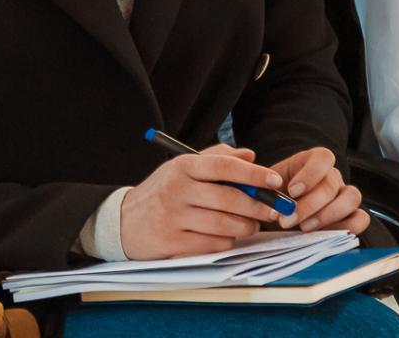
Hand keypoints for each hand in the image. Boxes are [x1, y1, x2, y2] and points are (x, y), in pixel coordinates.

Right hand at [118, 144, 284, 259]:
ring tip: (251, 225)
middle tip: (272, 210)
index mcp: (183, 167)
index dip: (254, 174)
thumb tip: (250, 155)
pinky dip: (226, 242)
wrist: (123, 222)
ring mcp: (173, 218)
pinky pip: (211, 245)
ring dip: (244, 226)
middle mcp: (177, 191)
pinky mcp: (172, 244)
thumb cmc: (162, 192)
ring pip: (223, 224)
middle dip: (257, 206)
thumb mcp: (183, 167)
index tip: (275, 180)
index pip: (224, 166)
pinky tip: (228, 237)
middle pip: (228, 199)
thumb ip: (217, 158)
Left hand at [270, 146, 368, 235]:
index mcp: (312, 162)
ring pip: (352, 198)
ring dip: (327, 216)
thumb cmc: (270, 200)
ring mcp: (343, 195)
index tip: (292, 192)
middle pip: (333, 183)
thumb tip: (266, 198)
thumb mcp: (263, 191)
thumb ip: (264, 191)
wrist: (274, 216)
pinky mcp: (349, 216)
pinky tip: (324, 235)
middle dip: (310, 204)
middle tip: (288, 219)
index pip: (323, 157)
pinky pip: (361, 218)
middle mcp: (331, 176)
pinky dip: (347, 227)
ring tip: (304, 229)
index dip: (311, 174)